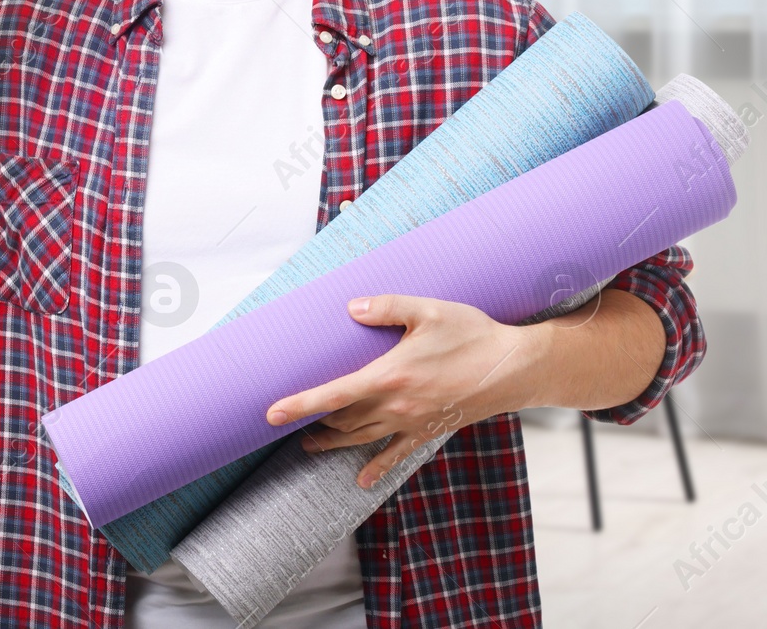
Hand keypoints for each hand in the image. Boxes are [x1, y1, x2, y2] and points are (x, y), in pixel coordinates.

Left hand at [264, 295, 538, 488]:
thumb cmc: (472, 334)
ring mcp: (412, 422)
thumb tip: (350, 307)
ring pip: (361, 439)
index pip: (332, 395)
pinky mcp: (429, 431)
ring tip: (309, 445)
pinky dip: (376, 468)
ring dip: (332, 444)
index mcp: (389, 375)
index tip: (270, 415)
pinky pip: (397, 455)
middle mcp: (396, 405)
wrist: (516, 368)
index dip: (299, 406)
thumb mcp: (428, 310)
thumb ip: (386, 306)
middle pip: (342, 421)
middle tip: (286, 424)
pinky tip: (361, 480)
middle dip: (312, 424)